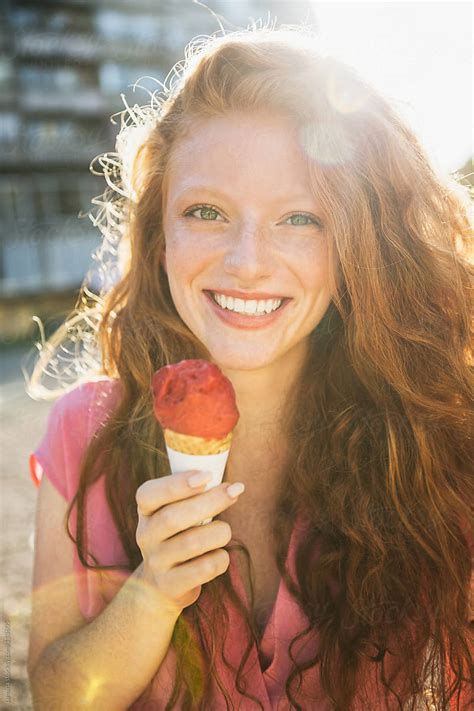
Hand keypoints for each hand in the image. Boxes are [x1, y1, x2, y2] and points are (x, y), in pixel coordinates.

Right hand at [135, 471, 244, 615]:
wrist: (161, 585)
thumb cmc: (179, 535)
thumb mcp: (177, 510)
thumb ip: (197, 495)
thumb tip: (234, 488)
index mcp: (145, 510)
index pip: (149, 494)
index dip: (177, 484)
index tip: (208, 475)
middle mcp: (145, 535)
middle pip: (174, 518)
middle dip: (210, 501)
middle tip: (235, 491)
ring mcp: (156, 562)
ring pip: (192, 543)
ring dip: (219, 531)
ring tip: (224, 530)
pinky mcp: (170, 585)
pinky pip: (205, 568)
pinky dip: (220, 558)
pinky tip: (218, 554)